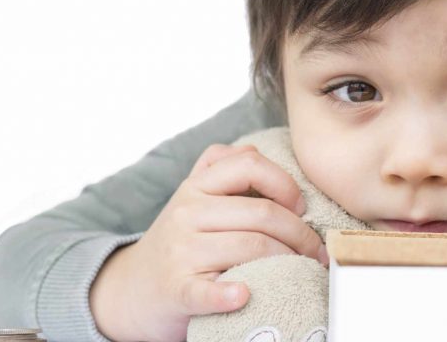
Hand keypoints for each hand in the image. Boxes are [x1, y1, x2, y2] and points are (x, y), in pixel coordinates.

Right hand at [89, 143, 328, 341]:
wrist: (131, 288)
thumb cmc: (180, 241)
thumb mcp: (193, 195)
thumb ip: (223, 168)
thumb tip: (258, 151)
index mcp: (196, 186)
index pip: (249, 165)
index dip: (285, 183)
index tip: (301, 206)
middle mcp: (186, 212)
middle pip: (260, 214)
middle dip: (300, 233)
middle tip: (315, 249)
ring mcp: (180, 251)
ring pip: (250, 248)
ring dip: (286, 261)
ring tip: (302, 269)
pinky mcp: (176, 289)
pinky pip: (207, 290)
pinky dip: (228, 294)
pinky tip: (245, 294)